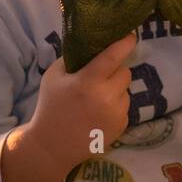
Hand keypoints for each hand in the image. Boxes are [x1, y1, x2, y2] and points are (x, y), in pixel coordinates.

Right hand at [27, 33, 135, 171]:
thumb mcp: (53, 76)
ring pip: (126, 90)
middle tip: (101, 75)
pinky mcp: (122, 127)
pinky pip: (125, 107)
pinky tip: (99, 113)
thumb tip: (91, 46)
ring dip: (116, 89)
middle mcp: (106, 97)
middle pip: (125, 72)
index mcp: (88, 82)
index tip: (131, 36)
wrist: (52, 146)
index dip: (125, 43)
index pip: (114, 56)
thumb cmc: (51, 106)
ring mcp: (117, 114)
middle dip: (116, 70)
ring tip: (97, 98)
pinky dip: (116, 105)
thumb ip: (73, 59)